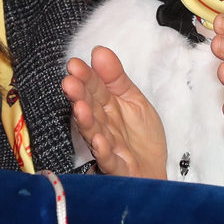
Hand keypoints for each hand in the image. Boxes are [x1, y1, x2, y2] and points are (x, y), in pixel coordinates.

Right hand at [62, 46, 166, 178]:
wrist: (154, 172)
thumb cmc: (140, 138)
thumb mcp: (133, 100)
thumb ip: (116, 78)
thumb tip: (99, 51)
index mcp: (106, 108)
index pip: (95, 90)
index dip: (86, 78)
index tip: (74, 65)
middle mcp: (103, 126)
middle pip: (91, 109)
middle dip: (80, 96)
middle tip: (69, 82)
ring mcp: (109, 147)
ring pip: (95, 133)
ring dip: (87, 121)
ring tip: (80, 107)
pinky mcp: (118, 168)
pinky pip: (110, 160)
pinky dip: (104, 151)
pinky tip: (100, 141)